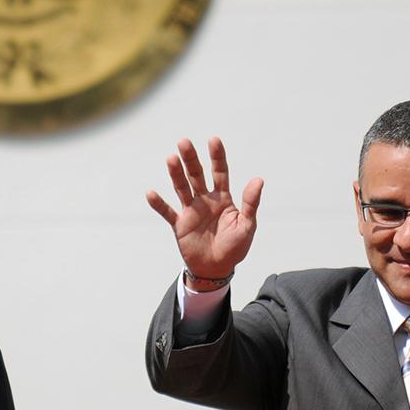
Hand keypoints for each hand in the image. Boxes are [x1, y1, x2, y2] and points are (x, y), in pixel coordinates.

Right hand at [146, 137, 262, 285]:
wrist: (217, 269)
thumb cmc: (235, 247)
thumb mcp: (247, 225)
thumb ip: (250, 203)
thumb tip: (258, 179)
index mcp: (223, 198)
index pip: (220, 172)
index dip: (217, 157)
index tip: (214, 140)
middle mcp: (205, 200)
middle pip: (196, 175)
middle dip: (191, 159)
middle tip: (184, 142)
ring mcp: (191, 211)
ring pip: (181, 188)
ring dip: (176, 174)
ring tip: (171, 158)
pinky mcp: (179, 225)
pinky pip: (167, 212)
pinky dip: (159, 204)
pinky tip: (151, 193)